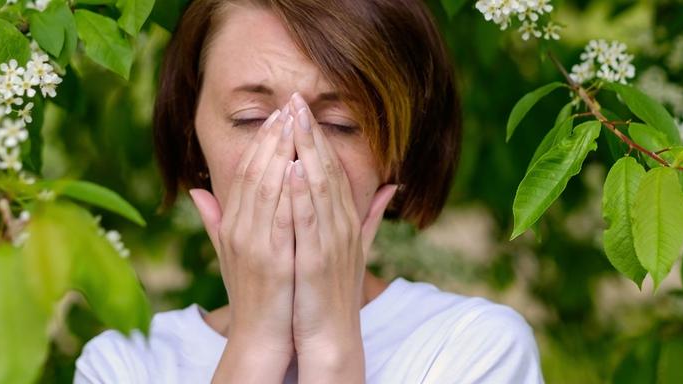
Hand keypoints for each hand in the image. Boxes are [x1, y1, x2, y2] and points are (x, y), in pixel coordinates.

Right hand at [190, 105, 297, 381]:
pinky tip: (299, 166)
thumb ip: (216, 219)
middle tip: (289, 105)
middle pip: (253, 172)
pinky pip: (280, 217)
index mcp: (233, 225)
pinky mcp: (272, 259)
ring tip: (295, 123)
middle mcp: (239, 230)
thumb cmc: (253, 293)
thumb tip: (195, 191)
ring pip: (266, 187)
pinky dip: (288, 191)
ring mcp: (254, 244)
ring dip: (280, 152)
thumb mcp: (231, 251)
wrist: (259, 336)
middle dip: (272, 137)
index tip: (277, 114)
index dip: (260, 141)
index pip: (243, 172)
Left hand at [288, 93, 397, 380]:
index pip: (332, 168)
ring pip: (319, 187)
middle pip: (326, 169)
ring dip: (305, 151)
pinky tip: (291, 169)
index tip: (302, 106)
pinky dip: (301, 194)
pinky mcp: (316, 259)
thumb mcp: (355, 247)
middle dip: (310, 133)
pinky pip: (308, 221)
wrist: (331, 334)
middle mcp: (343, 225)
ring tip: (292, 120)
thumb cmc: (335, 291)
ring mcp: (331, 241)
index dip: (318, 136)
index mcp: (346, 220)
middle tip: (296, 98)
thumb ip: (370, 214)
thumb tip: (390, 185)